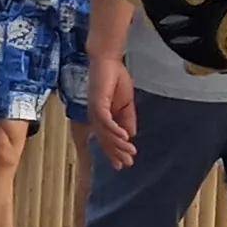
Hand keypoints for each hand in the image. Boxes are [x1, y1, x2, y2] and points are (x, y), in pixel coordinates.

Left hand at [86, 48, 137, 169]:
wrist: (109, 61)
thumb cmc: (116, 79)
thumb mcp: (126, 104)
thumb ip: (127, 119)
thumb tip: (131, 135)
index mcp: (102, 118)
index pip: (107, 139)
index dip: (114, 152)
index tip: (123, 165)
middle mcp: (96, 117)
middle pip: (105, 140)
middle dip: (116, 153)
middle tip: (127, 164)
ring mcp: (95, 111)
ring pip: (105, 133)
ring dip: (118, 144)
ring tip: (130, 152)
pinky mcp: (97, 103)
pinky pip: (106, 121)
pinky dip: (115, 130)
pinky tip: (124, 137)